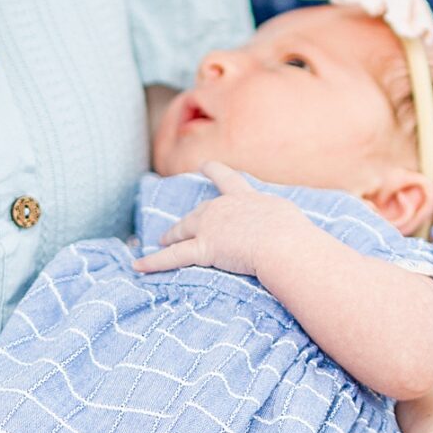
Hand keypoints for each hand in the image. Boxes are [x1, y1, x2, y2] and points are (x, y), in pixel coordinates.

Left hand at [132, 161, 304, 280]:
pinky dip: (153, 262)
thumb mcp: (290, 219)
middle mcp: (224, 207)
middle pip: (200, 211)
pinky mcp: (204, 248)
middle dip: (188, 219)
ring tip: (161, 241)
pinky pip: (173, 256)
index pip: (228, 180)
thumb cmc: (295, 234)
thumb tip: (292, 232)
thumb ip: (282, 221)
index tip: (205, 166)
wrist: (284, 243)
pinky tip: (138, 266)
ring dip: (171, 236)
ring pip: (183, 230)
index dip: (215, 172)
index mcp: (247, 197)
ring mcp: (211, 227)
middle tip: (178, 225)